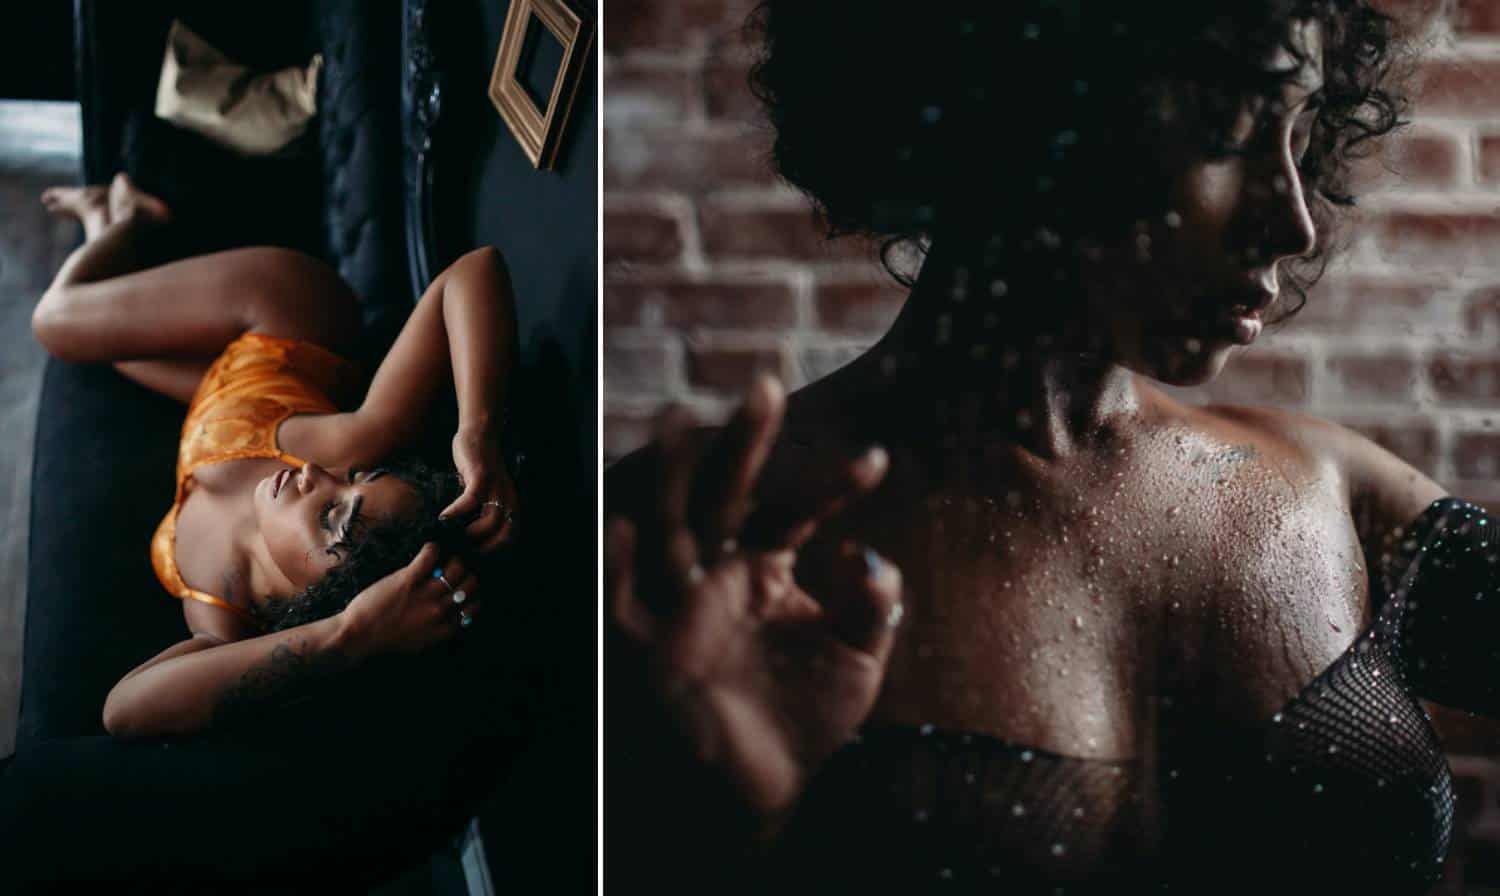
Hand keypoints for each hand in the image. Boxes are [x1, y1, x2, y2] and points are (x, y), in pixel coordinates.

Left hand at [339, 543, 481, 657]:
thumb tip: (454, 616)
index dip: (471, 592)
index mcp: (445, 628)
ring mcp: (425, 594)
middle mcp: (440, 611)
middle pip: (470, 582)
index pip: (474, 604)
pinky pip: (431, 554)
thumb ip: (440, 630)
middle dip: (465, 574)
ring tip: (441, 560)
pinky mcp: (408, 579)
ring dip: (451, 559)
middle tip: (453, 571)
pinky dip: (432, 548)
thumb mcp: (421, 643)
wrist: (357, 636)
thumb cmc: (385, 641)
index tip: (462, 587)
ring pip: (456, 566)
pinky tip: (428, 552)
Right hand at [439, 422, 517, 550]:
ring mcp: (497, 488)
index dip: (494, 552)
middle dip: (483, 549)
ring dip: (469, 534)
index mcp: (512, 505)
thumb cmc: (478, 468)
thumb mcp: (484, 493)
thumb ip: (479, 512)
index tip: (475, 559)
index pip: (510, 538)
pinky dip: (456, 513)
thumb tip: (462, 539)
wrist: (480, 435)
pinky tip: (443, 518)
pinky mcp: (481, 477)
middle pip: (503, 535)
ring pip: (489, 522)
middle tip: (462, 554)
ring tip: (451, 538)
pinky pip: (470, 502)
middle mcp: (509, 499)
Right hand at [606, 375, 900, 827]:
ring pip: (672, 530)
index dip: (833, 485)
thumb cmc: (804, 720)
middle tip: (766, 380)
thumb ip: (873, 605)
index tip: (877, 460)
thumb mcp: (857, 660)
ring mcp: (684, 608)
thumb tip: (864, 555)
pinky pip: (626, 607)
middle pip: (730, 495)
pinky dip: (619, 567)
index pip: (795, 511)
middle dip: (745, 441)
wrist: (759, 792)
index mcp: (766, 571)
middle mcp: (720, 576)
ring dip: (671, 479)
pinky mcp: (654, 653)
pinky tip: (623, 525)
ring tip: (676, 421)